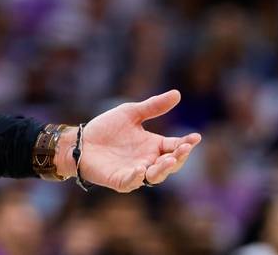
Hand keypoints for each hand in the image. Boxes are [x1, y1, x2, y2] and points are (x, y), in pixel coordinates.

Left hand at [56, 90, 200, 191]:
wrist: (81, 140)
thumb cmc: (106, 128)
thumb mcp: (131, 113)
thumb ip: (153, 107)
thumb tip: (177, 93)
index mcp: (153, 145)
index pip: (175, 146)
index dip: (186, 143)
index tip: (196, 137)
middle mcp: (148, 160)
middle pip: (170, 164)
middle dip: (180, 157)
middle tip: (185, 148)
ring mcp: (135, 172)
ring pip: (155, 176)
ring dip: (163, 169)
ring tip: (169, 159)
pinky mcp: (119, 180)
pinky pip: (131, 183)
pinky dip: (136, 177)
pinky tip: (139, 169)